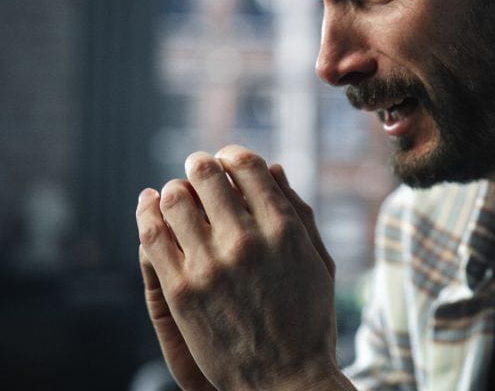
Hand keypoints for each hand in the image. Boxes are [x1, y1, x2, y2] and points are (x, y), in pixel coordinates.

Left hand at [136, 144, 353, 390]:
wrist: (286, 379)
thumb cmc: (308, 320)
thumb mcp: (318, 261)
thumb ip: (298, 212)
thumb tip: (273, 168)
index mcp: (284, 229)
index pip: (247, 166)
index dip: (232, 155)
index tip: (226, 158)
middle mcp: (247, 240)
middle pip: (207, 176)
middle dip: (199, 166)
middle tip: (195, 167)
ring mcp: (211, 265)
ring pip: (174, 201)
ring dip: (173, 189)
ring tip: (175, 193)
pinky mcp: (181, 291)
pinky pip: (153, 237)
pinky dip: (147, 215)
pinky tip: (149, 210)